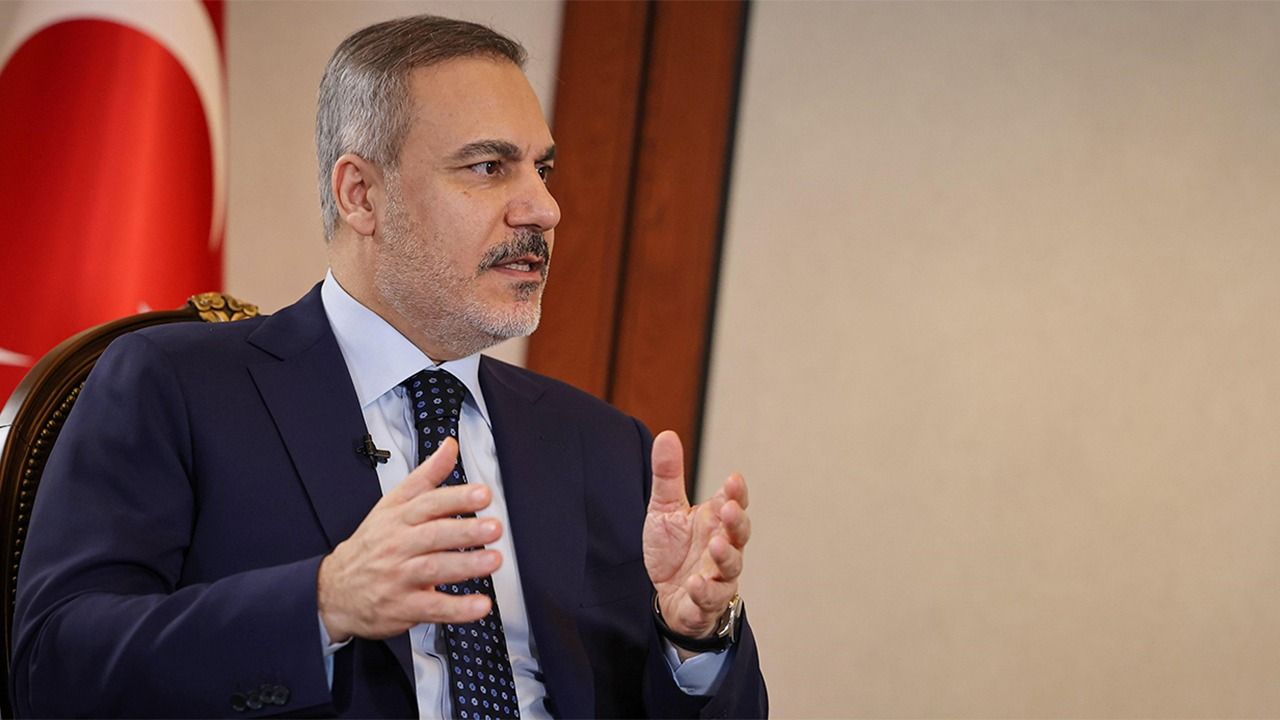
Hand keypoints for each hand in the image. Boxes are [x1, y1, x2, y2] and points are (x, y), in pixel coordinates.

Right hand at [317, 437, 502, 641]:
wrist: (335, 590)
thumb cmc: (372, 544)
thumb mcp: (392, 504)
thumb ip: (426, 476)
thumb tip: (449, 446)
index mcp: (399, 518)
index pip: (428, 503)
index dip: (456, 498)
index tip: (482, 494)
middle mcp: (399, 545)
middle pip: (434, 535)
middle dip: (466, 531)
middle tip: (494, 527)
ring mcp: (400, 576)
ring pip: (434, 569)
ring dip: (466, 565)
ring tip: (493, 560)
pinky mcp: (403, 606)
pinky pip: (433, 607)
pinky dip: (458, 608)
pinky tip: (480, 604)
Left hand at [643, 430, 750, 642]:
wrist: (665, 594)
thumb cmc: (674, 549)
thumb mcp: (665, 509)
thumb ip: (668, 476)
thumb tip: (667, 434)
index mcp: (715, 522)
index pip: (733, 503)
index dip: (736, 493)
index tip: (732, 479)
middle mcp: (722, 548)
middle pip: (740, 534)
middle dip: (736, 521)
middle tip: (728, 508)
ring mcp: (716, 577)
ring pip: (730, 568)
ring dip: (726, 556)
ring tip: (716, 544)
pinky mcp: (702, 603)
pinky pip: (708, 600)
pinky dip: (704, 592)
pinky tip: (695, 582)